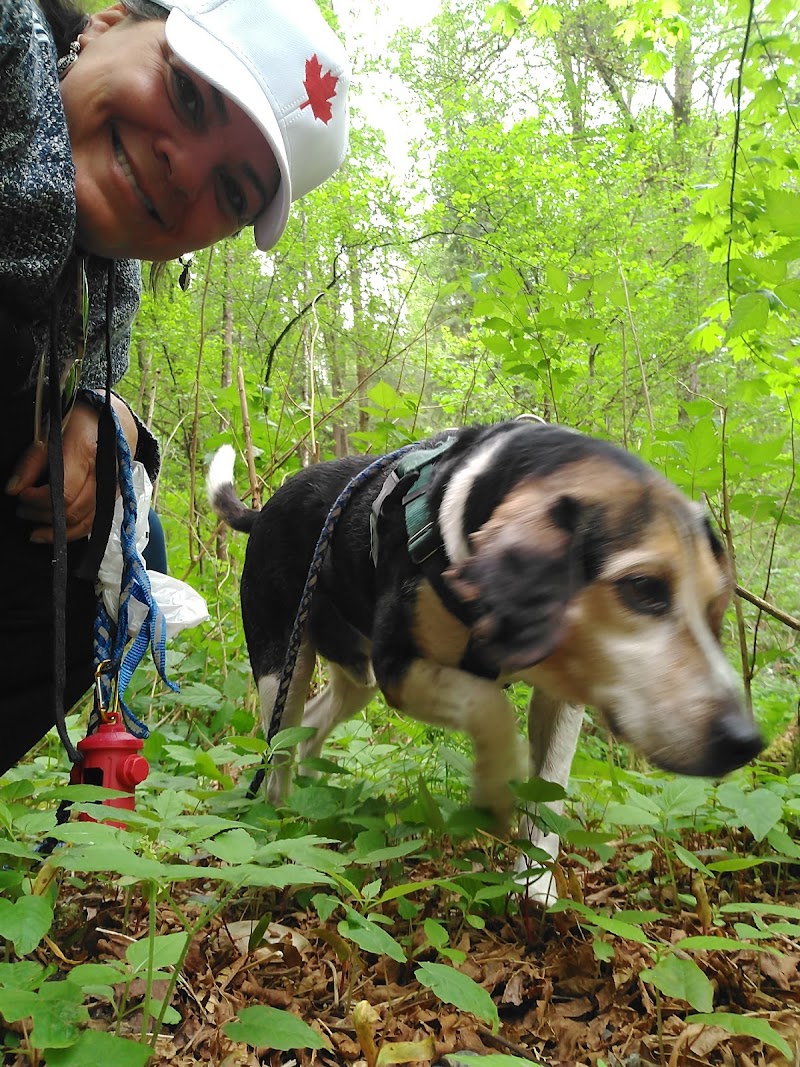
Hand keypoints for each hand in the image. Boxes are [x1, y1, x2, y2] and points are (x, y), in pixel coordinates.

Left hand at [6, 395, 138, 542]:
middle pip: (72, 510)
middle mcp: (104, 475)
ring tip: (34, 527)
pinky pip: (92, 524)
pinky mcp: (112, 499)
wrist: (117, 422)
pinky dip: (72, 532)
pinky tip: (53, 533)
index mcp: (86, 454)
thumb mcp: (52, 430)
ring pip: (83, 522)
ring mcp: (111, 490)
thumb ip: (32, 460)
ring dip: (56, 529)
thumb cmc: (80, 422)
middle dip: (42, 514)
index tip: (21, 494)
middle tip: (22, 508)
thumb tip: (13, 488)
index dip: (37, 499)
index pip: (63, 491)